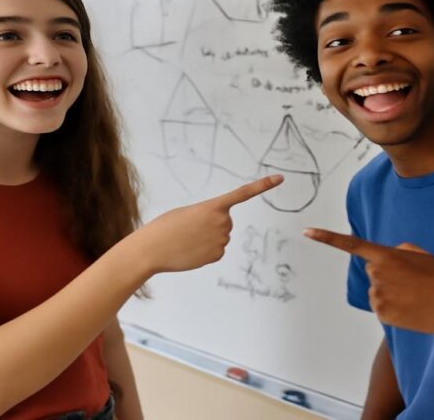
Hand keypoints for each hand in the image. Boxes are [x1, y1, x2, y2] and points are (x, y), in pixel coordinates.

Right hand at [132, 175, 282, 274]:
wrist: (152, 249)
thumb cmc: (165, 226)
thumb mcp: (188, 213)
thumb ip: (209, 216)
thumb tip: (221, 231)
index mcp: (213, 206)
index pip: (243, 193)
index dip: (263, 186)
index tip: (280, 178)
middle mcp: (222, 222)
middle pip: (225, 221)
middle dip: (211, 224)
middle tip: (189, 227)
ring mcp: (222, 240)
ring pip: (220, 236)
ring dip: (207, 238)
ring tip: (187, 239)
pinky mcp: (218, 255)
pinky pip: (216, 250)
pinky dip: (205, 250)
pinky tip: (190, 250)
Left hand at [305, 228, 433, 339]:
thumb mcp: (424, 255)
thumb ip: (400, 251)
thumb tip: (384, 259)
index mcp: (388, 256)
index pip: (351, 244)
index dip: (327, 238)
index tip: (306, 231)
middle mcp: (378, 276)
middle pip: (373, 268)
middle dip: (389, 270)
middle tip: (415, 278)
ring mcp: (379, 297)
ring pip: (377, 288)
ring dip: (392, 289)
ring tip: (417, 294)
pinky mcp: (383, 315)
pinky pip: (382, 305)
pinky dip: (394, 305)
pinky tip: (413, 307)